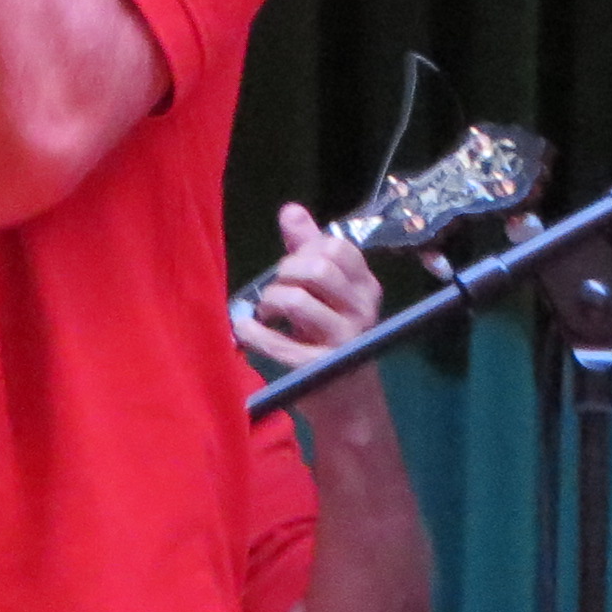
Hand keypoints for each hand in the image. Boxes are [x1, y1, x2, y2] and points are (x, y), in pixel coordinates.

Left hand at [234, 204, 381, 366]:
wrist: (348, 401)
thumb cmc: (332, 338)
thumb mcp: (327, 292)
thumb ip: (308, 250)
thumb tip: (290, 210)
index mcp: (366, 286)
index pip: (338, 247)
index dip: (307, 249)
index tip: (295, 267)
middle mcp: (362, 310)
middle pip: (317, 268)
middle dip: (286, 272)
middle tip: (277, 289)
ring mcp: (343, 340)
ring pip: (297, 300)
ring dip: (270, 301)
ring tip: (266, 312)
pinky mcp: (318, 367)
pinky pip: (276, 342)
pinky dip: (252, 332)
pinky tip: (245, 329)